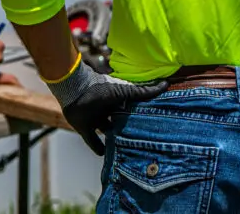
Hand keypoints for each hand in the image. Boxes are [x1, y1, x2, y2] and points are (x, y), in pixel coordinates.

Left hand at [46, 59, 167, 155]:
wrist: (74, 90)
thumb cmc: (101, 88)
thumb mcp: (125, 91)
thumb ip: (142, 91)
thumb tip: (165, 84)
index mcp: (115, 100)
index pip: (129, 111)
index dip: (138, 118)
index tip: (149, 127)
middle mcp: (106, 110)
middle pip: (119, 122)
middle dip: (127, 130)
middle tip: (140, 143)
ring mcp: (95, 119)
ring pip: (107, 132)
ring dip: (115, 140)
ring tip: (126, 151)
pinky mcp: (84, 127)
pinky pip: (92, 141)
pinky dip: (98, 148)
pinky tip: (106, 155)